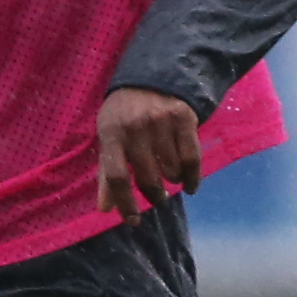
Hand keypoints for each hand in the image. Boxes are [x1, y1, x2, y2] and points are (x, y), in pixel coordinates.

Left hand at [94, 87, 202, 221]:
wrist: (151, 76)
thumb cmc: (124, 114)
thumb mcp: (109, 137)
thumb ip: (106, 173)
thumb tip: (105, 210)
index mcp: (111, 134)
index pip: (116, 177)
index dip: (125, 203)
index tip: (134, 220)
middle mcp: (136, 128)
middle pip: (147, 178)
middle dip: (154, 195)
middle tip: (158, 198)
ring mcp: (161, 123)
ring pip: (171, 170)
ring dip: (172, 181)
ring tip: (171, 178)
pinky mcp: (184, 118)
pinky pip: (192, 159)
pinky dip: (192, 178)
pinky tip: (189, 185)